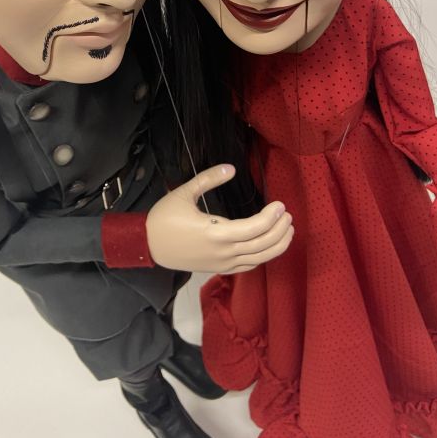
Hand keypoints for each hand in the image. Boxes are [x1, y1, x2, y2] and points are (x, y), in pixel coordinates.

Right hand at [146, 164, 292, 273]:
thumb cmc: (164, 218)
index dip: (271, 217)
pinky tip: (270, 246)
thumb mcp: (184, 193)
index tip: (281, 205)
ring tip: (288, 231)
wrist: (148, 245)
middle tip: (288, 216)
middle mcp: (222, 252)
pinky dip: (262, 257)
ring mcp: (221, 263)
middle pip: (261, 245)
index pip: (254, 228)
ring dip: (277, 246)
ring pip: (258, 259)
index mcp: (215, 233)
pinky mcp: (218, 268)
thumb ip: (209, 179)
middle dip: (279, 231)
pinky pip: (247, 266)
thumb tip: (231, 168)